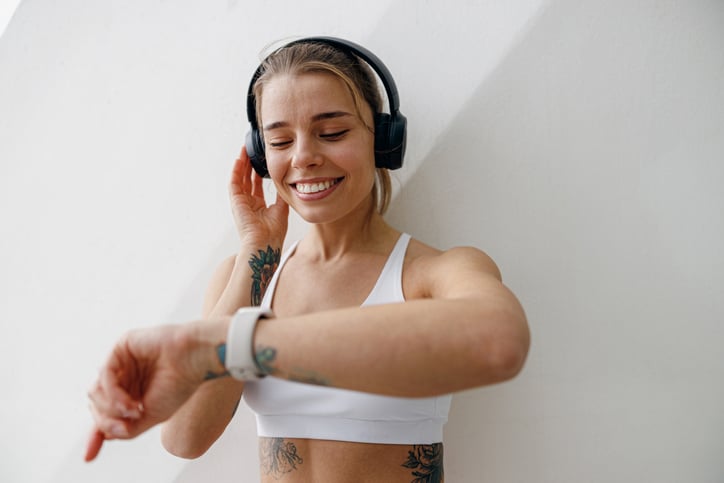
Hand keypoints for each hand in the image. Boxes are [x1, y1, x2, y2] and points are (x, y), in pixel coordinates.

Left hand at [85, 323, 211, 461]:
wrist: (196, 359)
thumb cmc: (181, 384)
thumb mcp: (152, 416)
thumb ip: (127, 428)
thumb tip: (105, 436)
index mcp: (132, 390)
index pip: (105, 412)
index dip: (96, 434)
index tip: (89, 456)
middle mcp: (124, 375)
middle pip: (97, 403)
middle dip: (106, 420)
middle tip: (125, 427)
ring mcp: (121, 361)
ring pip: (96, 391)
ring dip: (110, 408)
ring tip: (134, 412)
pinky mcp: (122, 346)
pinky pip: (105, 374)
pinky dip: (113, 394)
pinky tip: (129, 403)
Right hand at [230, 147, 288, 247]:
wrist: (265, 243)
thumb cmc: (273, 233)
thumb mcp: (281, 210)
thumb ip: (281, 196)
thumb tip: (288, 183)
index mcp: (258, 206)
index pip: (257, 185)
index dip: (259, 172)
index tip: (262, 161)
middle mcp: (248, 203)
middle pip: (247, 179)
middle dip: (249, 164)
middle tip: (252, 151)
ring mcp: (241, 202)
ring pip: (240, 178)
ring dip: (242, 164)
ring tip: (245, 150)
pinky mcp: (235, 201)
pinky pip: (234, 182)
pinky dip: (236, 170)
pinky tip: (240, 159)